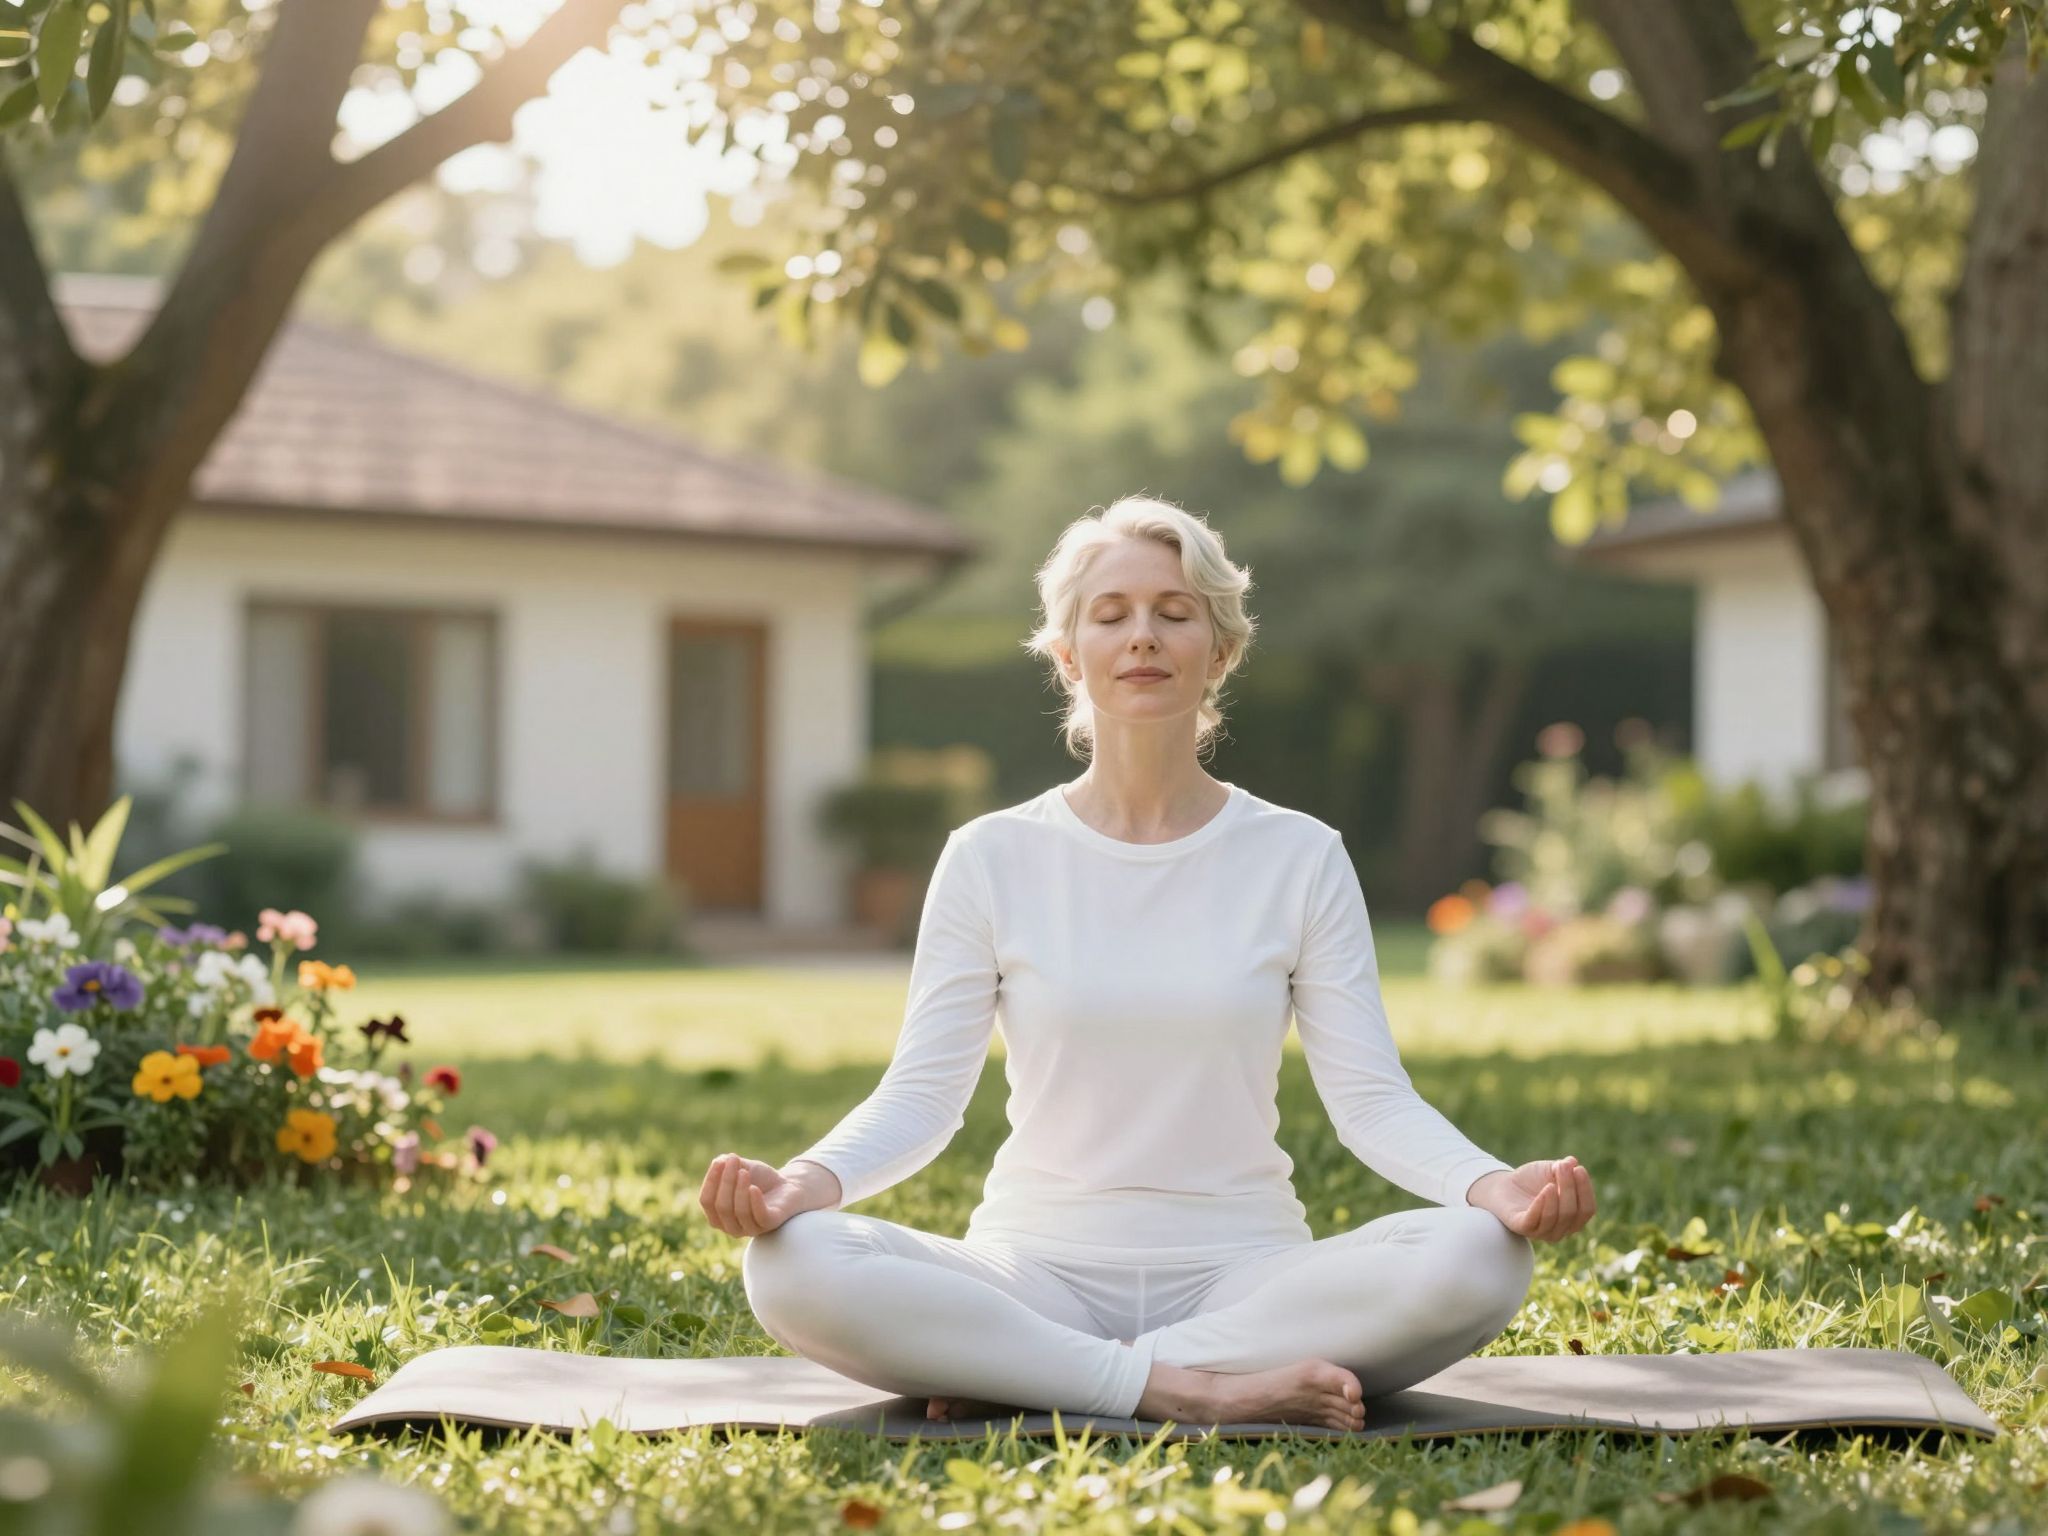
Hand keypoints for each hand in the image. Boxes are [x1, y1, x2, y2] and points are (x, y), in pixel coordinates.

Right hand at [697, 1152, 825, 1236]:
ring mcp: (750, 1229)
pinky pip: (759, 1216)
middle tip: (734, 1161)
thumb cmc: (759, 1178)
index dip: (711, 1181)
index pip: (706, 1201)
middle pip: (722, 1207)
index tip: (720, 1162)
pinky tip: (754, 1188)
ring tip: (745, 1172)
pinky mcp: (769, 1225)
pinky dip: (755, 1202)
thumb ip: (725, 1164)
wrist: (787, 1185)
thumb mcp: (740, 1167)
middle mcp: (731, 1226)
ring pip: (739, 1212)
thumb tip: (719, 1162)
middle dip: (726, 1181)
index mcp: (718, 1215)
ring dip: (740, 1189)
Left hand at [1471, 1156, 1594, 1242]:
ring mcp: (1541, 1232)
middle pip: (1572, 1213)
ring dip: (1556, 1196)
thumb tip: (1573, 1161)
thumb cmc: (1532, 1180)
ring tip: (1552, 1178)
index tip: (1579, 1169)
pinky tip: (1545, 1190)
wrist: (1503, 1185)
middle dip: (1569, 1188)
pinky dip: (1541, 1205)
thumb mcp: (1549, 1170)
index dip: (1585, 1190)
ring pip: (1555, 1218)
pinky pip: (1535, 1220)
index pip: (1587, 1210)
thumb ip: (1562, 1168)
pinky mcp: (1521, 1228)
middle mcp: (1560, 1230)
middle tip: (1562, 1166)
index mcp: (1572, 1219)